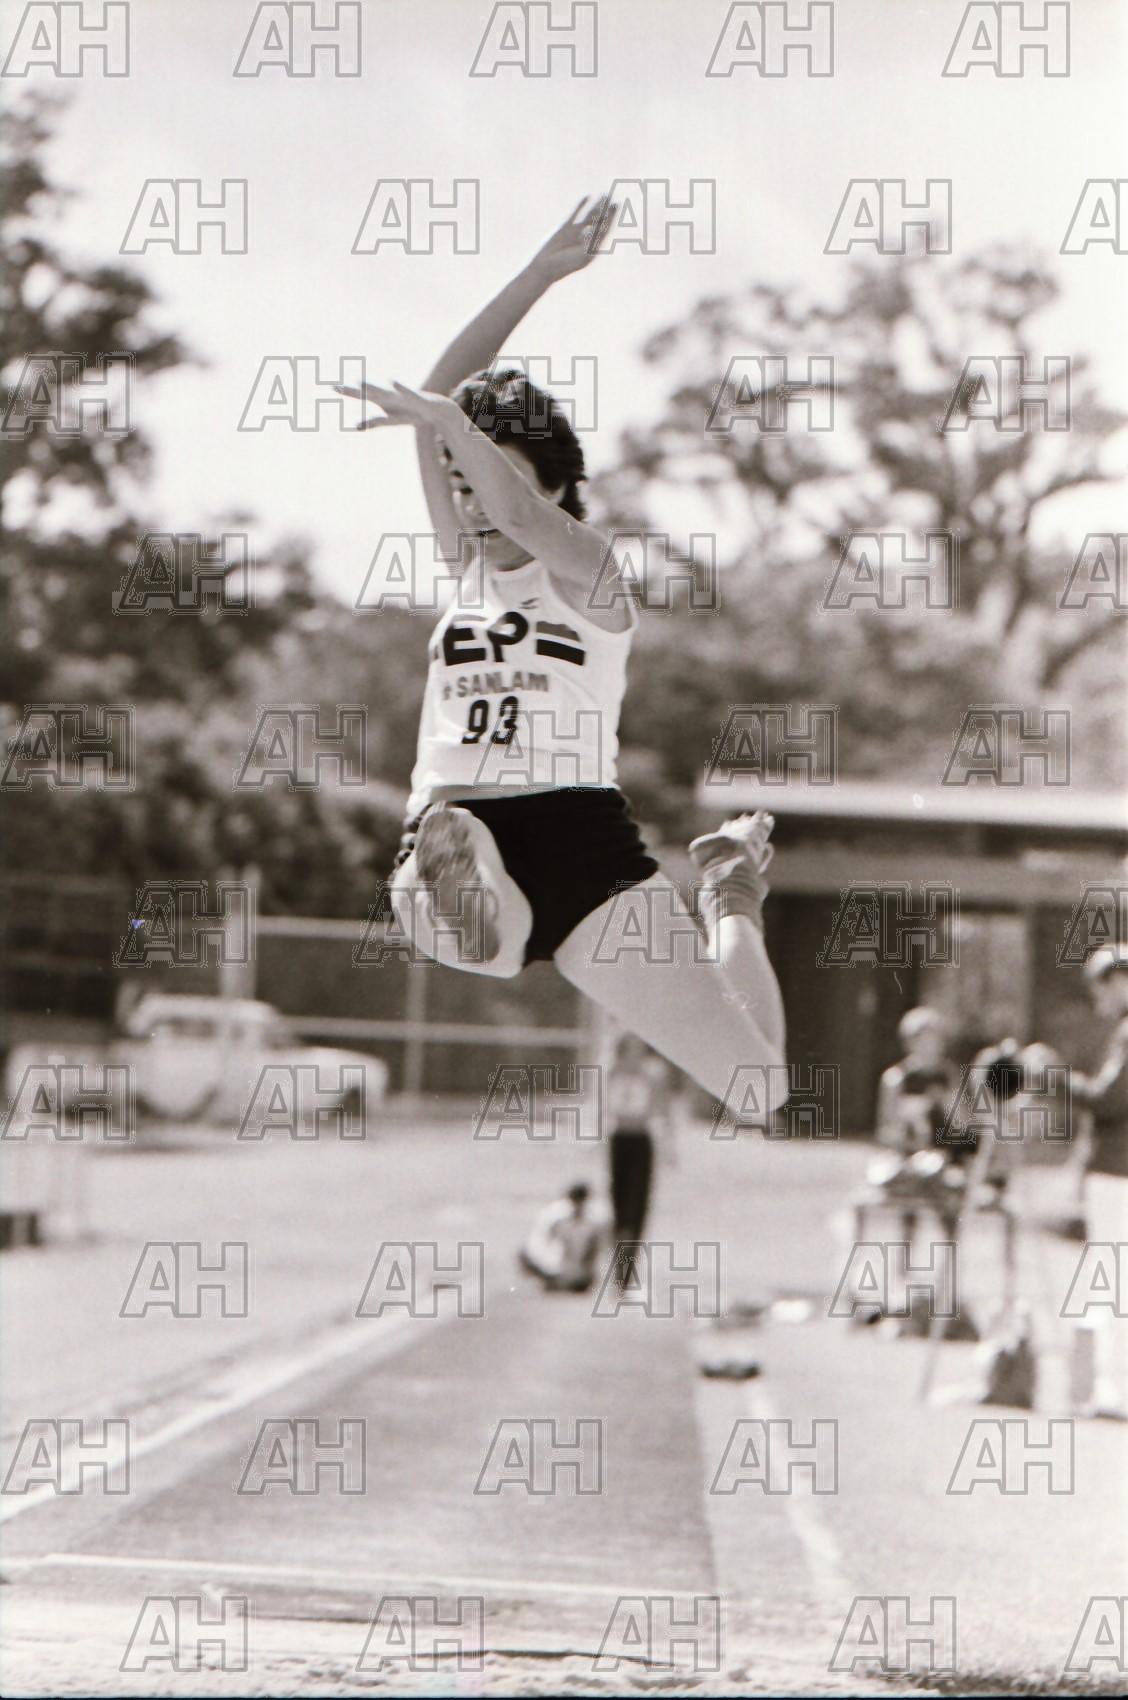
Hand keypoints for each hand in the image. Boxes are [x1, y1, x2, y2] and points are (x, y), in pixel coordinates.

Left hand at [335, 380, 457, 432]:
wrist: (435, 409)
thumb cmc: (409, 412)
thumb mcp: (389, 420)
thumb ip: (373, 422)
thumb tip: (356, 426)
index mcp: (381, 399)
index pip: (359, 394)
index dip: (345, 391)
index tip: (329, 386)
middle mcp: (388, 395)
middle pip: (366, 392)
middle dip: (352, 390)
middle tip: (336, 386)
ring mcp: (400, 396)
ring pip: (383, 392)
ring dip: (371, 387)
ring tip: (359, 382)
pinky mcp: (414, 398)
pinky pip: (405, 392)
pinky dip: (398, 387)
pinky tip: (391, 380)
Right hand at [529, 193, 617, 281]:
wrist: (546, 266)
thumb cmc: (565, 265)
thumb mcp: (581, 256)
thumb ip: (591, 244)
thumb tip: (597, 230)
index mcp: (592, 247)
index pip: (605, 230)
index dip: (611, 217)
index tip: (616, 206)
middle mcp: (586, 239)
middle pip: (599, 222)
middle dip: (606, 210)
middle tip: (612, 198)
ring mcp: (576, 233)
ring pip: (589, 217)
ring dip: (597, 206)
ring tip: (604, 195)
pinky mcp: (565, 229)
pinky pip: (575, 215)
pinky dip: (581, 206)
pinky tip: (587, 196)